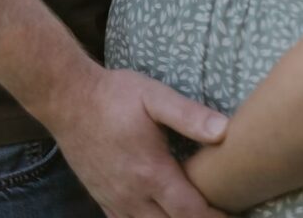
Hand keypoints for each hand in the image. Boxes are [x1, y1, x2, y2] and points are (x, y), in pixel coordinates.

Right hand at [50, 63, 231, 217]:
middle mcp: (133, 195)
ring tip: (192, 214)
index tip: (232, 213)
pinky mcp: (102, 198)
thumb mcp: (156, 97)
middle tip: (220, 213)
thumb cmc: (116, 96)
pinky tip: (157, 214)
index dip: (215, 217)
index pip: (190, 211)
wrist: (70, 100)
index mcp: (152, 173)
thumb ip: (189, 115)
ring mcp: (115, 200)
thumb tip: (224, 131)